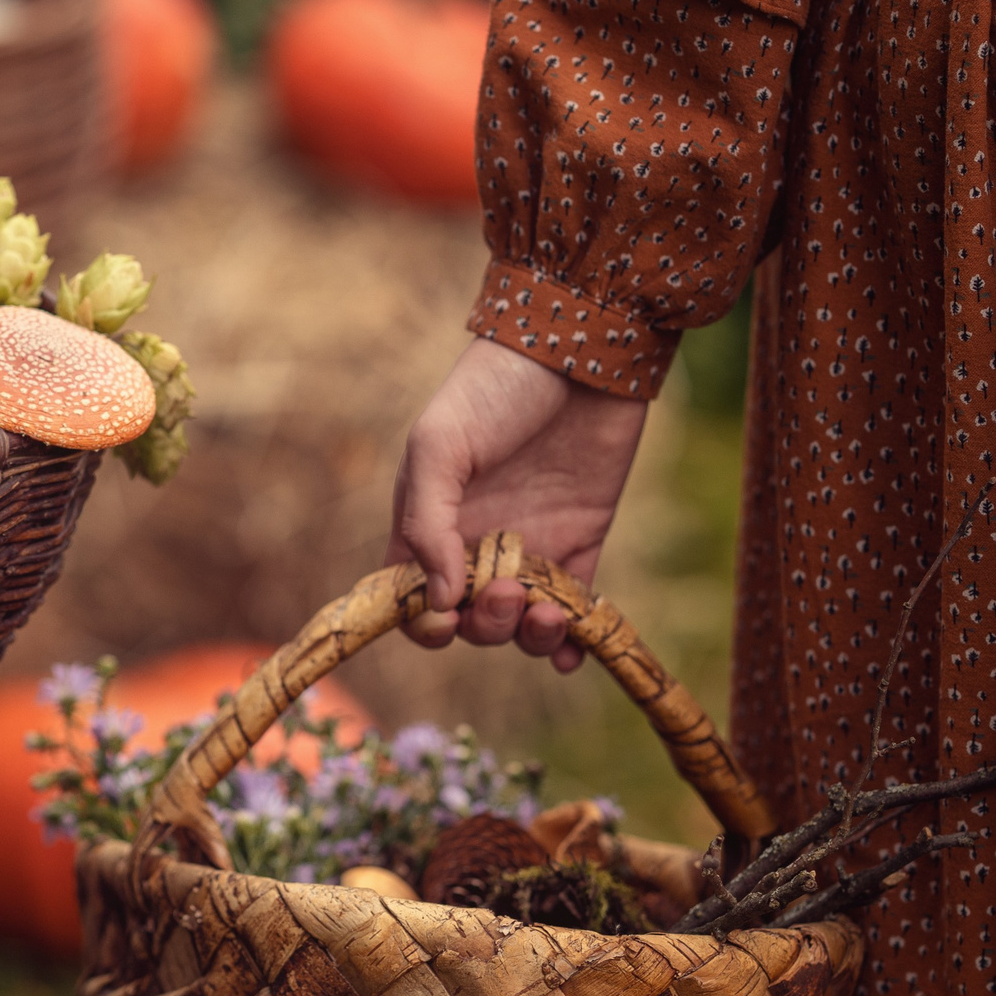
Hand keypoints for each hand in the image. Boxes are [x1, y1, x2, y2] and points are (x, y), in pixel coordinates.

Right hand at [386, 338, 648, 670]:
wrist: (582, 347)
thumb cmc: (495, 387)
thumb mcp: (440, 444)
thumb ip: (428, 522)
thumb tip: (441, 600)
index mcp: (432, 522)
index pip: (412, 596)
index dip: (423, 622)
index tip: (445, 618)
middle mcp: (478, 543)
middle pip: (470, 620)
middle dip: (486, 625)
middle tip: (509, 591)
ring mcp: (532, 546)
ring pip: (521, 624)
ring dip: (528, 637)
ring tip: (547, 613)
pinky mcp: (583, 541)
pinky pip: (574, 610)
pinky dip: (571, 642)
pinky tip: (573, 648)